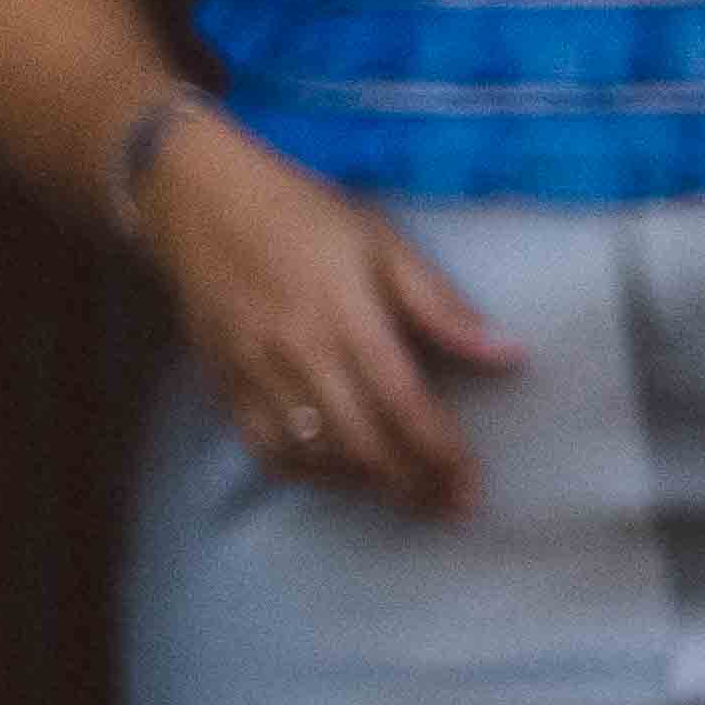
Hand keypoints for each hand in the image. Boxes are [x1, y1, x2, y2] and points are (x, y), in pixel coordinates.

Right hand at [137, 116, 522, 514]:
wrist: (195, 199)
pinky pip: (267, 448)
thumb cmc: (300, 214)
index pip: (404, 404)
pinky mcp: (224, 380)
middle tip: (452, 506)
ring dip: (367, 486)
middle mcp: (298, 352)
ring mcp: (255, 371)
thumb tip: (509, 355)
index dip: (443, 454)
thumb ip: (440, 304)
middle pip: (363, 443)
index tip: (474, 485)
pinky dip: (308, 474)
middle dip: (414, 485)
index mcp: (344, 315)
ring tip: (408, 495)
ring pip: (315, 455)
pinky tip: (341, 475)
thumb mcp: (381, 242)